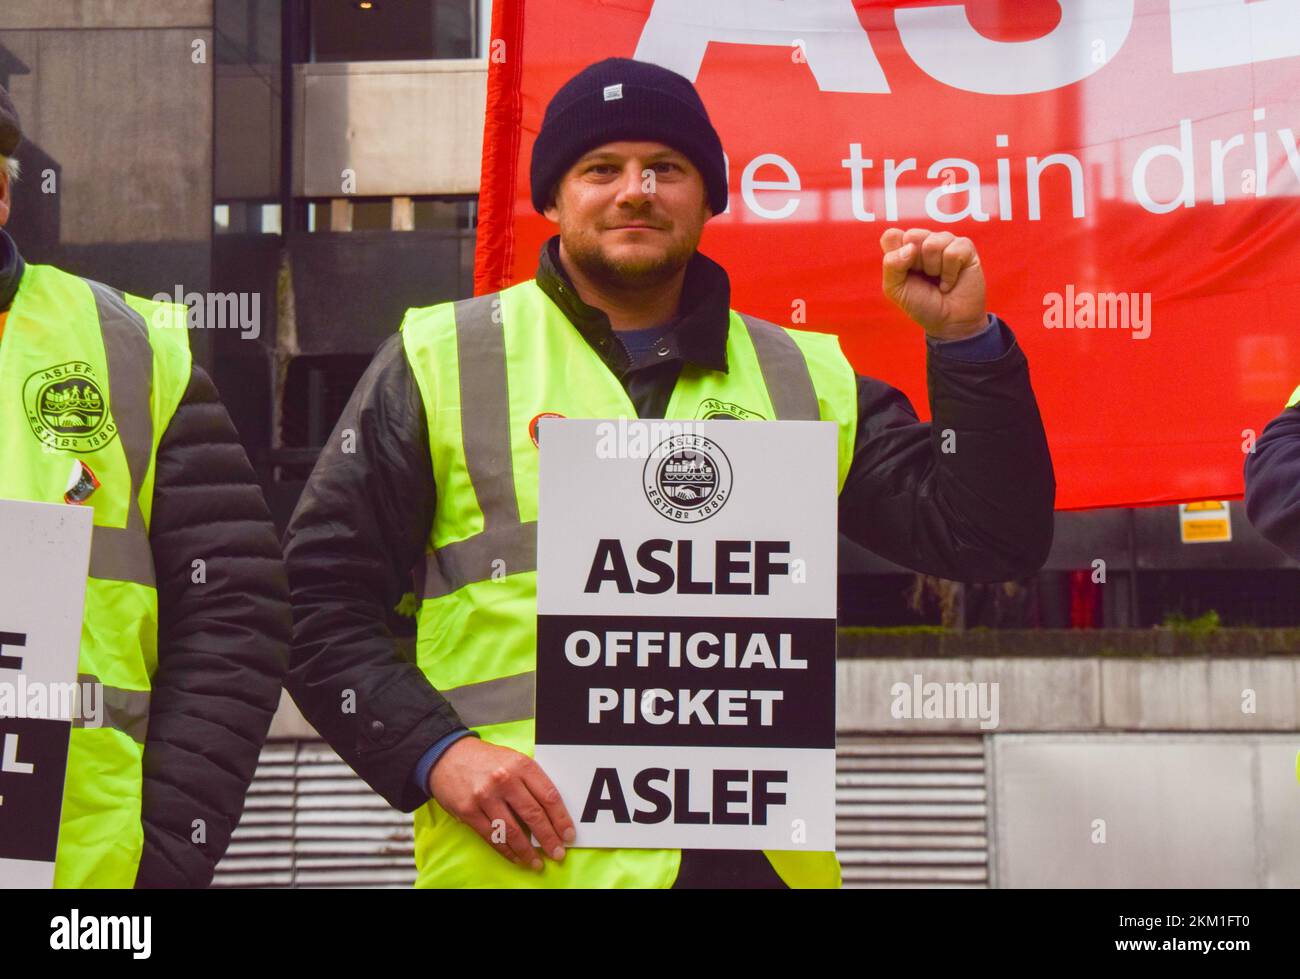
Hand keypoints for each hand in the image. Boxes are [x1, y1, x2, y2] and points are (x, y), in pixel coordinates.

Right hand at [427, 737, 575, 870]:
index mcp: (521, 765)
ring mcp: (485, 796)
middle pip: (534, 815)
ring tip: (537, 862)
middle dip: (549, 838)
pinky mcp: (469, 811)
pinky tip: (516, 857)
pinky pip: (492, 836)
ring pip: (513, 830)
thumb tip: (552, 812)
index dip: (562, 819)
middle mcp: (505, 779)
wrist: (448, 755)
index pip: (549, 796)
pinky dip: (506, 850)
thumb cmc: (485, 759)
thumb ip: (531, 781)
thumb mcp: (513, 759)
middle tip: (558, 853)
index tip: (569, 834)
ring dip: (528, 851)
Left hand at [880, 227, 987, 340]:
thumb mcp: (895, 289)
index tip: (905, 274)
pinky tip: (950, 281)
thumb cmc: (921, 304)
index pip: (891, 236)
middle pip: (912, 236)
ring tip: (938, 279)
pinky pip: (952, 252)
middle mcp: (924, 240)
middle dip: (916, 264)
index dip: (896, 255)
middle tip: (924, 277)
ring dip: (934, 269)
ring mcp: (946, 241)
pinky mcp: (965, 248)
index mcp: (904, 247)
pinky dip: (949, 273)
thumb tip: (910, 247)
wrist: (949, 322)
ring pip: (933, 243)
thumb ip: (891, 265)